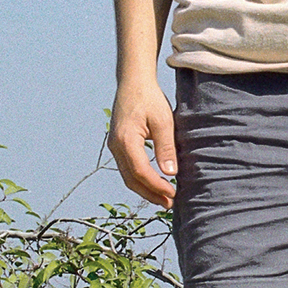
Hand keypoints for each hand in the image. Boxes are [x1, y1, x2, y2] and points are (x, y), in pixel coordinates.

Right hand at [108, 81, 177, 208]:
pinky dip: (140, 180)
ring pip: (128, 176)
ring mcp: (114, 147)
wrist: (133, 83)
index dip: (157, 186)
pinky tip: (154, 184)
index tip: (173, 194)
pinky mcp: (118, 146)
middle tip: (169, 204)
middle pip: (132, 179)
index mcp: (126, 140)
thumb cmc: (149, 99)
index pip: (141, 171)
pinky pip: (127, 169)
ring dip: (145, 189)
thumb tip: (171, 173)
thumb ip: (166, 147)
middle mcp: (116, 146)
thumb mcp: (164, 121)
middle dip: (150, 194)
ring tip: (163, 199)